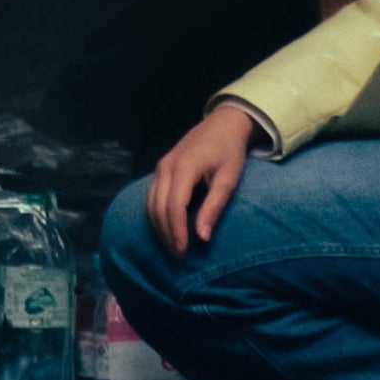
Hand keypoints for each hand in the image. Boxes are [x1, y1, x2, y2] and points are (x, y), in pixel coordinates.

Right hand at [143, 103, 260, 254]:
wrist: (222, 124)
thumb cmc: (229, 152)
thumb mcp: (227, 180)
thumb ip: (214, 208)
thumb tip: (202, 238)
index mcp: (184, 168)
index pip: (173, 206)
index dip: (176, 231)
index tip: (183, 252)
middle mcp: (166, 167)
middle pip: (158, 207)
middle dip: (165, 234)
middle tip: (177, 255)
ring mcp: (161, 166)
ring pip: (150, 203)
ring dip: (158, 227)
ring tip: (172, 246)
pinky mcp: (161, 168)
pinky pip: (152, 196)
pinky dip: (156, 215)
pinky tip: (166, 228)